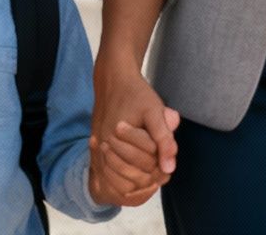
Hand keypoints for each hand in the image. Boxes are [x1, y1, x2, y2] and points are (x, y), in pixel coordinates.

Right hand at [89, 49, 177, 205]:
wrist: (114, 82)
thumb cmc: (137, 95)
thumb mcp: (156, 112)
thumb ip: (164, 139)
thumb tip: (169, 169)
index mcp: (120, 133)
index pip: (149, 162)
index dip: (162, 158)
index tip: (164, 148)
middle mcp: (105, 144)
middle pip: (135, 176)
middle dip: (152, 171)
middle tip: (159, 159)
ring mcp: (99, 151)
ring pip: (121, 184)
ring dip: (139, 180)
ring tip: (149, 166)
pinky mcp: (96, 153)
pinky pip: (110, 179)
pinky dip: (125, 181)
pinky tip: (137, 170)